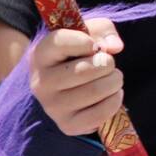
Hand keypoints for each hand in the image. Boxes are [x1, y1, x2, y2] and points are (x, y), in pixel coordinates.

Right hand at [28, 18, 125, 134]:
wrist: (71, 82)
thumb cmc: (81, 53)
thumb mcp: (89, 32)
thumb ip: (103, 30)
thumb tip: (114, 47)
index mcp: (40, 55)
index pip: (60, 42)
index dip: (86, 41)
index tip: (93, 45)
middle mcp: (40, 83)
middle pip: (85, 71)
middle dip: (108, 64)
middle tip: (109, 64)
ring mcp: (52, 107)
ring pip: (95, 91)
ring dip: (114, 82)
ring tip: (112, 78)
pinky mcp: (67, 125)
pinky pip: (100, 114)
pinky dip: (115, 101)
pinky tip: (112, 94)